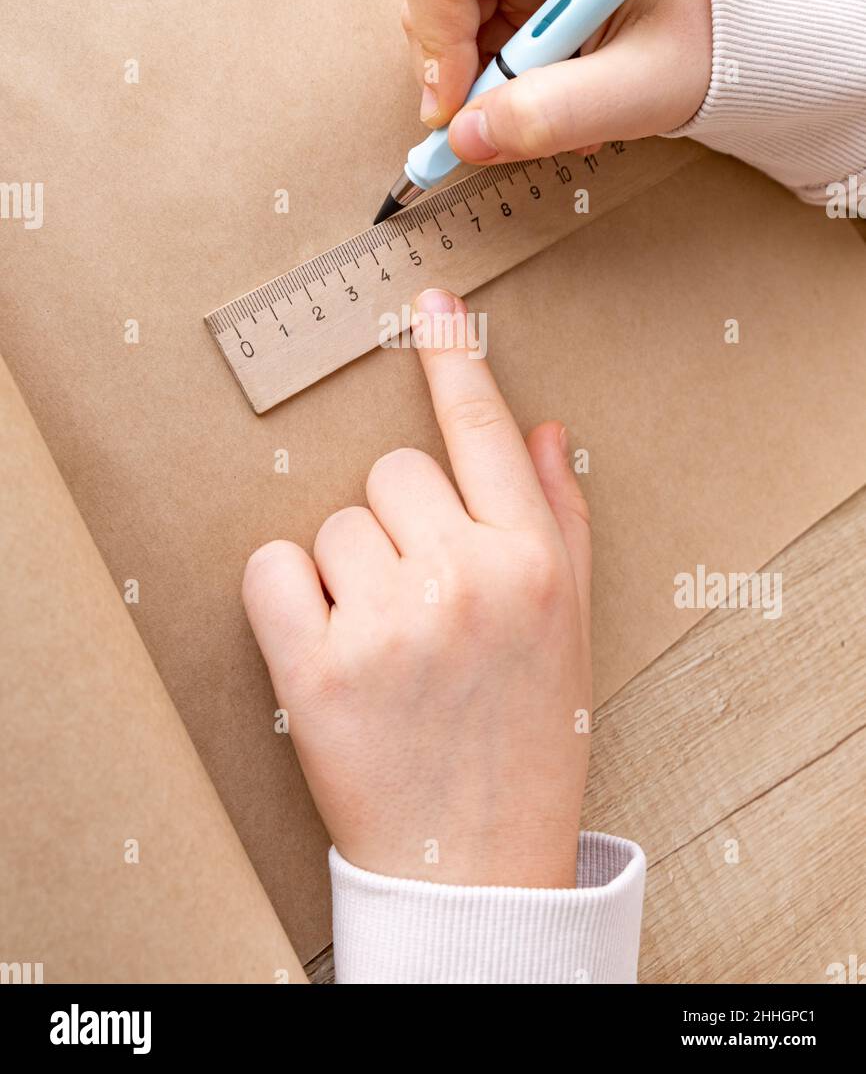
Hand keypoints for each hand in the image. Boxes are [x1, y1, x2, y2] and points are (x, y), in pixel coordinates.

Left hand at [243, 288, 590, 887]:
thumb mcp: (572, 627)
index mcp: (532, 564)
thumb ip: (559, 518)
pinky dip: (286, 595)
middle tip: (419, 601)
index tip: (429, 301)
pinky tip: (324, 642)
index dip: (454, 358)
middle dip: (398, 523)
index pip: (484, 432)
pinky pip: (271, 568)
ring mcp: (389, 624)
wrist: (476, 865)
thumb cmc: (530, 738)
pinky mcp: (316, 671)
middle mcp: (465, 580)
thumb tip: (542, 427)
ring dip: (347, 571)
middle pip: (390, 473)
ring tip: (384, 643)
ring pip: (332, 524)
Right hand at [397, 0, 711, 162]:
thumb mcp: (639, 91)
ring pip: (446, 25)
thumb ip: (554, 114)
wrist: (726, 23)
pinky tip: (552, 89)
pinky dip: (498, 79)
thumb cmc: (698, 41)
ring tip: (556, 105)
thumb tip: (466, 138)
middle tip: (517, 121)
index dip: (433, 41)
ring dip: (486, 86)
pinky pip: (469, 35)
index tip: (457, 111)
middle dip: (462, 75)